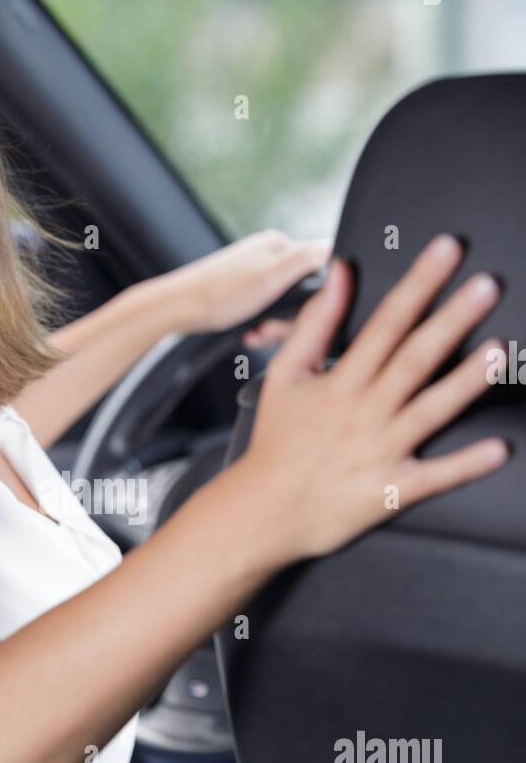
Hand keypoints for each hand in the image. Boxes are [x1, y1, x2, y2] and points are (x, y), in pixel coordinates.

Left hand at [164, 229, 330, 334]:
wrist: (175, 310)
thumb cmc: (219, 294)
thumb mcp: (272, 275)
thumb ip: (308, 259)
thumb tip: (338, 249)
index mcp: (280, 244)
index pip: (322, 269)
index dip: (316, 299)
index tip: (299, 316)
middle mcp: (269, 256)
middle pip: (302, 293)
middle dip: (290, 318)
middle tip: (269, 329)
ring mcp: (254, 275)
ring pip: (284, 309)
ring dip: (274, 328)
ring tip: (256, 335)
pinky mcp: (242, 294)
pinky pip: (265, 315)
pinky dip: (259, 328)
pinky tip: (248, 335)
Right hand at [238, 234, 508, 568]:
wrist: (263, 510)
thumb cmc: (278, 442)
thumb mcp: (286, 375)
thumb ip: (316, 323)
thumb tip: (341, 273)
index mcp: (342, 381)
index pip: (386, 322)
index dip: (418, 284)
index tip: (447, 252)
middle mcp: (364, 412)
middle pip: (414, 358)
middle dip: (451, 320)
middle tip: (487, 287)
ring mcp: (380, 451)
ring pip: (429, 410)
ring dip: (465, 382)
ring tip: (499, 353)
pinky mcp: (390, 490)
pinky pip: (434, 477)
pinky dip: (465, 465)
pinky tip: (497, 450)